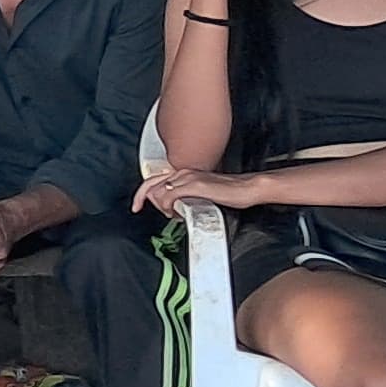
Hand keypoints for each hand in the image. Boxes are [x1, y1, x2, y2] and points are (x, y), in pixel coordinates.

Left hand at [133, 167, 265, 214]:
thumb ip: (186, 196)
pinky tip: (177, 213)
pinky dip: (167, 207)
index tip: (137, 206)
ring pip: (158, 192)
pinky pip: (169, 196)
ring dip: (162, 207)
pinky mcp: (194, 186)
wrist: (247, 188)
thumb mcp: (202, 193)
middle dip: (151, 203)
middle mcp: (183, 172)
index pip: (153, 180)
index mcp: (184, 172)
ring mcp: (187, 178)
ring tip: (176, 214)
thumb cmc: (230, 192)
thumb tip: (175, 208)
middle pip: (151, 186)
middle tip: (165, 213)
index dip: (141, 194)